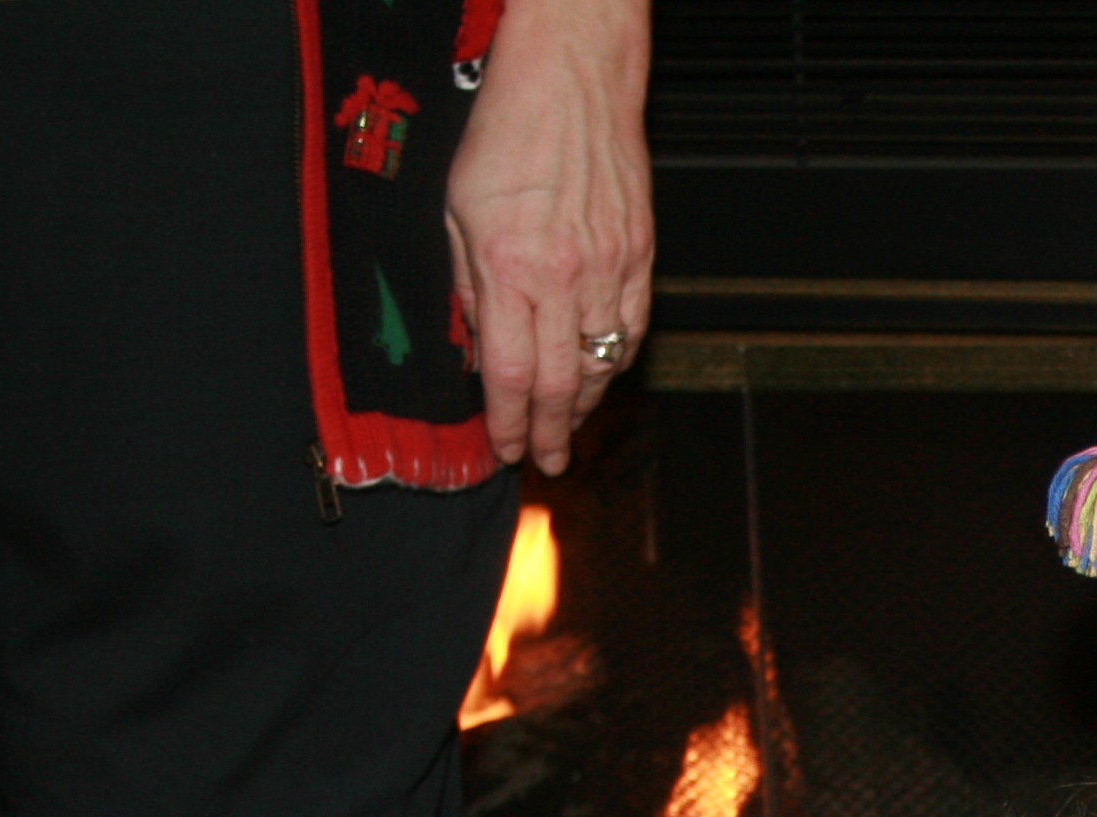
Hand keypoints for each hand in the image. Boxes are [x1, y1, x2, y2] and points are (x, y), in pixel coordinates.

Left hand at [445, 0, 653, 474]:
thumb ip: (465, 283)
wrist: (575, 75)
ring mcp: (611, 268)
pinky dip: (616, 361)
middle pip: (561, 384)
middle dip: (552, 432)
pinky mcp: (641, 254)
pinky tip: (601, 374)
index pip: (510, 374)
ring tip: (570, 425)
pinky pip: (631, 328)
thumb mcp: (456, 207)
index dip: (509, 423)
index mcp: (510, 267)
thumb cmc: (509, 127)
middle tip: (547, 460)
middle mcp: (565, 276)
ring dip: (585, 404)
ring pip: (603, 363)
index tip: (506, 449)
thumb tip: (471, 344)